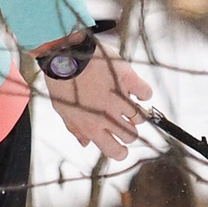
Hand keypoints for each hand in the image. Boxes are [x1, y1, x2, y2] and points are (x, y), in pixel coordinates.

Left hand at [44, 46, 153, 160]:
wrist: (64, 55)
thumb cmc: (61, 82)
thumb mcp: (62, 110)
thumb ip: (76, 128)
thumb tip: (86, 143)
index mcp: (91, 127)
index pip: (115, 151)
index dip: (121, 151)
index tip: (122, 146)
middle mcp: (108, 116)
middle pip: (131, 136)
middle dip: (128, 130)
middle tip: (121, 118)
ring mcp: (120, 98)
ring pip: (141, 117)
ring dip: (136, 112)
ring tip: (125, 101)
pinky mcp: (128, 79)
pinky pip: (146, 93)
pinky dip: (143, 92)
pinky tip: (133, 88)